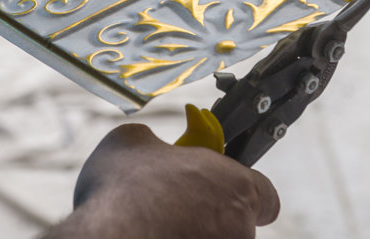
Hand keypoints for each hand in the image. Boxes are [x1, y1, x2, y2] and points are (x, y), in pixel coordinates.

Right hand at [46, 124, 278, 238]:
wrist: (104, 236)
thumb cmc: (123, 190)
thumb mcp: (133, 141)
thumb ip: (158, 144)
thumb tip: (151, 147)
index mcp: (236, 185)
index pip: (265, 195)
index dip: (240, 191)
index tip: (218, 189)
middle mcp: (239, 227)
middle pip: (236, 223)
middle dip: (209, 215)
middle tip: (174, 206)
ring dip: (194, 233)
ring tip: (155, 225)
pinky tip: (151, 236)